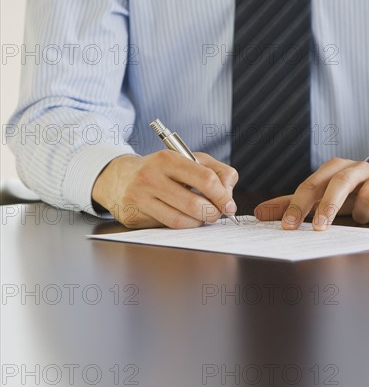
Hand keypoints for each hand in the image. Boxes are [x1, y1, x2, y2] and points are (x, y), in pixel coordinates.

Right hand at [92, 150, 237, 227]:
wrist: (120, 178)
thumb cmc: (163, 170)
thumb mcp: (190, 161)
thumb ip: (218, 171)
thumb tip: (229, 194)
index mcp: (168, 159)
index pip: (206, 179)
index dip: (222, 196)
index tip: (229, 205)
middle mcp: (151, 177)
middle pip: (195, 204)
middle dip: (212, 213)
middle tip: (216, 214)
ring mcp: (140, 197)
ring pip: (181, 220)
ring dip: (198, 222)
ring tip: (201, 216)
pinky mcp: (133, 215)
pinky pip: (166, 227)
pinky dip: (182, 226)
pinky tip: (183, 219)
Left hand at [254, 155, 368, 229]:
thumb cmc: (353, 191)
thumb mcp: (324, 196)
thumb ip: (293, 204)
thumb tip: (259, 213)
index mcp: (335, 168)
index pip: (313, 184)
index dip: (299, 205)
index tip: (288, 226)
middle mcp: (358, 167)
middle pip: (341, 182)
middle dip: (330, 206)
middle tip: (320, 229)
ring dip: (363, 214)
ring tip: (364, 217)